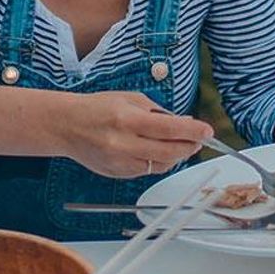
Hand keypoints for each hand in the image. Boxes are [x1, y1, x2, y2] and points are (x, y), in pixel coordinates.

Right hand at [60, 91, 211, 178]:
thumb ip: (158, 113)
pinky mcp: (117, 174)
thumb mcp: (130, 99)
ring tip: (180, 144)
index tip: (207, 131)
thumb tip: (185, 124)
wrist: (66, 126)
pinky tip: (157, 151)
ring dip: (175, 155)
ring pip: (161, 165)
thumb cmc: (98, 108)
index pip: (169, 129)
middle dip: (189, 146)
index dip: (193, 131)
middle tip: (199, 139)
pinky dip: (157, 161)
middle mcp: (123, 144)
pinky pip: (147, 171)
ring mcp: (120, 162)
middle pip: (169, 151)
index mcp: (127, 120)